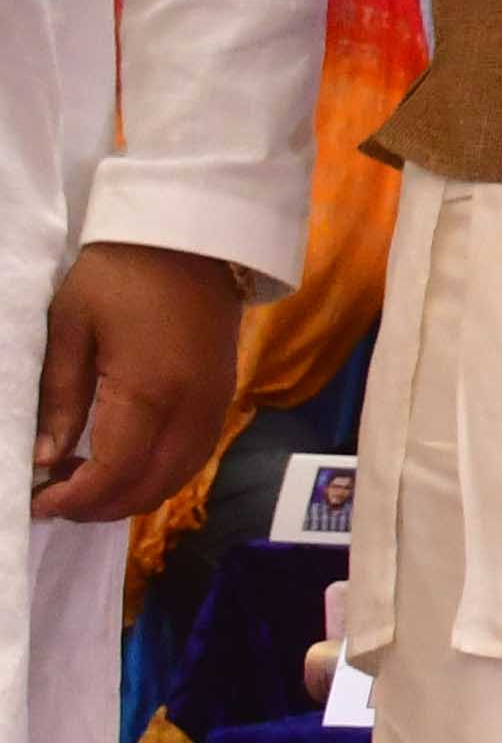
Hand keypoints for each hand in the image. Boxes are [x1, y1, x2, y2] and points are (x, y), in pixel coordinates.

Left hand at [36, 242, 240, 525]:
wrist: (191, 236)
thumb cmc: (119, 274)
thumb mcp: (70, 326)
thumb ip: (59, 397)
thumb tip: (46, 457)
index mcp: (149, 391)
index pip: (114, 472)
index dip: (75, 498)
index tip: (37, 501)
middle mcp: (191, 409)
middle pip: (150, 486)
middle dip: (100, 506)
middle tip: (55, 499)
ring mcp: (214, 405)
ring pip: (176, 478)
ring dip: (130, 494)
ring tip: (85, 482)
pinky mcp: (222, 397)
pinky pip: (193, 457)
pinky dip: (157, 474)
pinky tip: (125, 461)